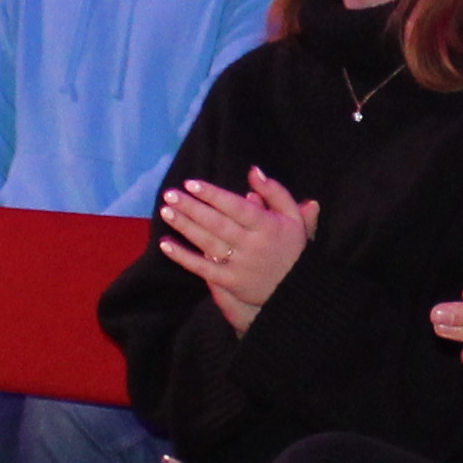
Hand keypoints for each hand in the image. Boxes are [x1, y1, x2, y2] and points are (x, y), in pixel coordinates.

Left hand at [158, 167, 318, 330]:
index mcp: (268, 226)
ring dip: (184, 227)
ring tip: (166, 211)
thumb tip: (253, 171)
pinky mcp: (230, 282)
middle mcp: (253, 245)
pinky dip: (183, 257)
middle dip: (192, 208)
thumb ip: (275, 192)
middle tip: (170, 194)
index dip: (213, 195)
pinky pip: (202, 268)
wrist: (297, 291)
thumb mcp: (293, 217)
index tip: (191, 183)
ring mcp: (240, 265)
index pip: (237, 207)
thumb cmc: (291, 247)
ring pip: (207, 243)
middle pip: (217, 223)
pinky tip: (165, 244)